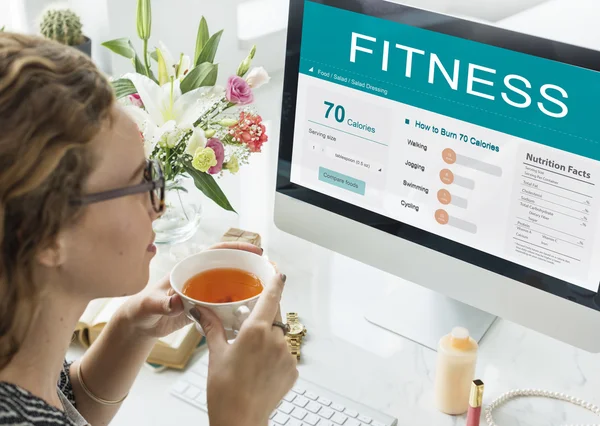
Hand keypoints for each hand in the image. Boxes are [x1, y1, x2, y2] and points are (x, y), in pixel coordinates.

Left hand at [120, 242, 263, 338]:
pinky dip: (238, 305)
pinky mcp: (205, 307)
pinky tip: (250, 310)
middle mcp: (199, 277)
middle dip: (249, 265)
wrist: (140, 325)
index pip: (216, 252)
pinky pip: (226, 303)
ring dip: (247, 285)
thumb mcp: (150, 305)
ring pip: (230, 284)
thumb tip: (177, 300)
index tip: (255, 250)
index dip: (236, 248)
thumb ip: (162, 303)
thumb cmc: (142, 310)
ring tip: (266, 290)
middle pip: (229, 265)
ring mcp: (204, 292)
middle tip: (269, 270)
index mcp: (189, 268)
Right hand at [192, 273, 297, 425]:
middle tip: (250, 326)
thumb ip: (212, 327)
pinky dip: (275, 356)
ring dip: (269, 338)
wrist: (240, 420)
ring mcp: (287, 355)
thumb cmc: (225, 391)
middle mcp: (275, 340)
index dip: (276, 282)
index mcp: (256, 330)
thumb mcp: (216, 354)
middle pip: (275, 315)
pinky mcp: (293, 370)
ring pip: (280, 336)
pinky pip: (285, 354)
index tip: (278, 273)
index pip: (271, 297)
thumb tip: (200, 310)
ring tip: (251, 356)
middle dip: (265, 316)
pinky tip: (260, 369)